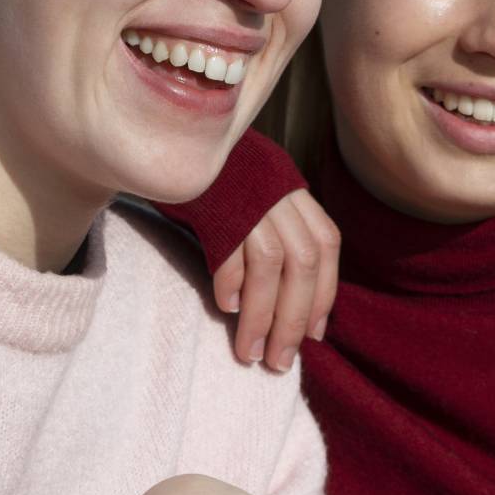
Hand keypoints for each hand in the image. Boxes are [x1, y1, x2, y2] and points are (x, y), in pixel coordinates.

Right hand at [211, 190, 340, 371]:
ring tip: (249, 352)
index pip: (325, 246)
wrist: (169, 132)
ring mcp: (247, 194)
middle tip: (278, 362)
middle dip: (293, 320)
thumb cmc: (214, 178)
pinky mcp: (212, 198)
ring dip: (262, 316)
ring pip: (270, 263)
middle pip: (302, 262)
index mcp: (292, 190)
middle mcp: (277, 191)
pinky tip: (227, 307)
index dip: (324, 293)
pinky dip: (231, 283)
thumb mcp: (255, 197)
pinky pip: (230, 248)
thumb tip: (291, 301)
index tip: (313, 335)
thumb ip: (276, 234)